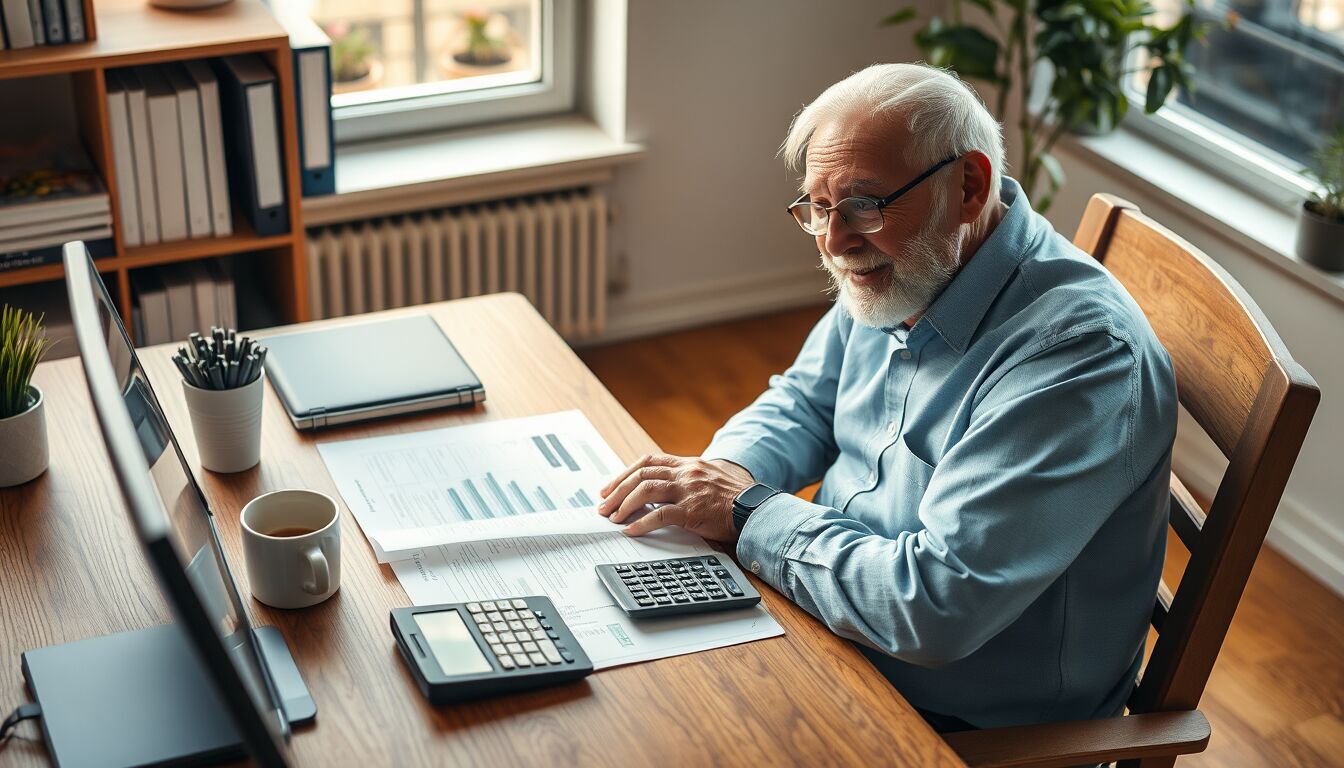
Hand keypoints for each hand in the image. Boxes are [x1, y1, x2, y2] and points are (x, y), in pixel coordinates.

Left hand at [597, 454, 755, 541]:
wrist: (756, 507)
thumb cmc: (735, 496)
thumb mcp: (711, 477)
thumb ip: (688, 478)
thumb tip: (665, 489)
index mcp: (688, 463)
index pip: (648, 461)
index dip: (625, 473)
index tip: (610, 486)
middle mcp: (685, 473)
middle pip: (641, 475)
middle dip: (617, 490)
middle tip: (604, 504)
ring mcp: (688, 490)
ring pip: (646, 490)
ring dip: (624, 505)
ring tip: (613, 518)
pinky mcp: (692, 510)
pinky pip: (659, 515)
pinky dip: (641, 523)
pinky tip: (631, 531)